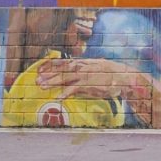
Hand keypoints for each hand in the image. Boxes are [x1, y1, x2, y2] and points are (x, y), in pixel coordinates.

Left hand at [35, 58, 149, 101]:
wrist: (123, 76)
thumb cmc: (111, 73)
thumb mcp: (97, 66)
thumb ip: (85, 69)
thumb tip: (77, 71)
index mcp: (83, 63)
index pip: (64, 63)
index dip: (51, 66)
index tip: (40, 68)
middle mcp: (82, 68)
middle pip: (61, 71)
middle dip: (48, 75)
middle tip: (36, 80)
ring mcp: (84, 76)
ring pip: (64, 79)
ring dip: (52, 83)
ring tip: (42, 87)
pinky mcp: (89, 85)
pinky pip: (74, 89)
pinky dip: (65, 93)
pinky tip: (59, 98)